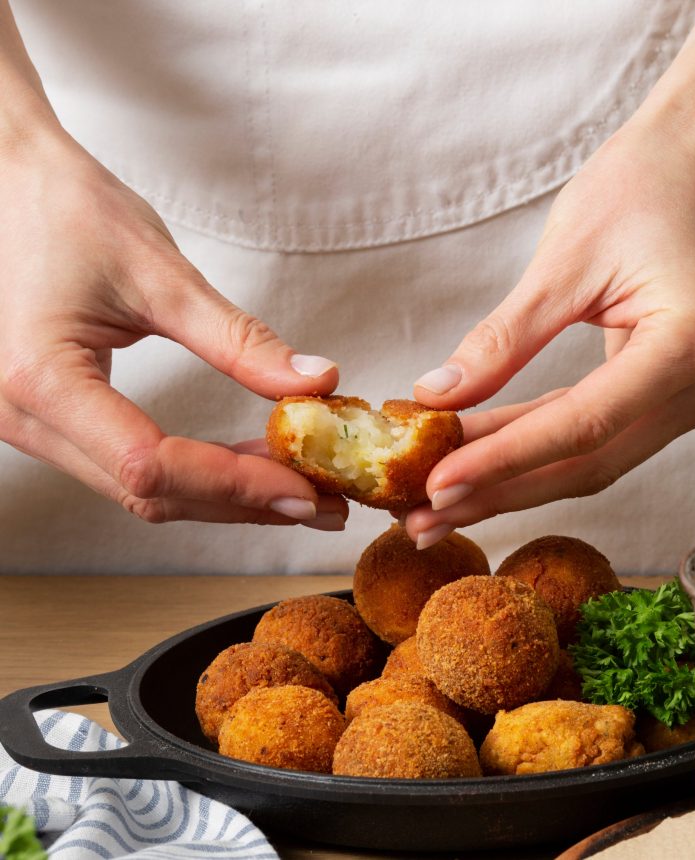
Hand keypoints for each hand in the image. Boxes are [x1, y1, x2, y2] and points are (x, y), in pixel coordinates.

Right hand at [0, 131, 346, 528]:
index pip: (151, 463)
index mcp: (42, 378)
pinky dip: (193, 473)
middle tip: (321, 501)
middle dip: (242, 501)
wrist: (8, 185)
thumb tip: (316, 382)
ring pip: (140, 490)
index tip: (306, 488)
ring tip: (295, 485)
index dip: (236, 483)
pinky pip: (127, 467)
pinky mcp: (50, 421)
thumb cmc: (68, 210)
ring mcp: (29, 425)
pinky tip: (244, 464)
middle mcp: (22, 417)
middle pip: (149, 493)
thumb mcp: (161, 274)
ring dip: (222, 493)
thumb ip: (239, 339)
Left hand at [407, 105, 694, 547]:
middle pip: (585, 462)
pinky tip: (477, 460)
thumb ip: (503, 339)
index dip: (503, 460)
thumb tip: (437, 397)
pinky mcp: (664, 395)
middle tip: (423, 515)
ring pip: (586, 459)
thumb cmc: (641, 187)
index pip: (582, 424)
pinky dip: (530, 448)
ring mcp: (688, 397)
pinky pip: (590, 434)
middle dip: (498, 490)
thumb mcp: (563, 260)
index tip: (436, 483)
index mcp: (688, 347)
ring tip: (437, 501)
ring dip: (508, 480)